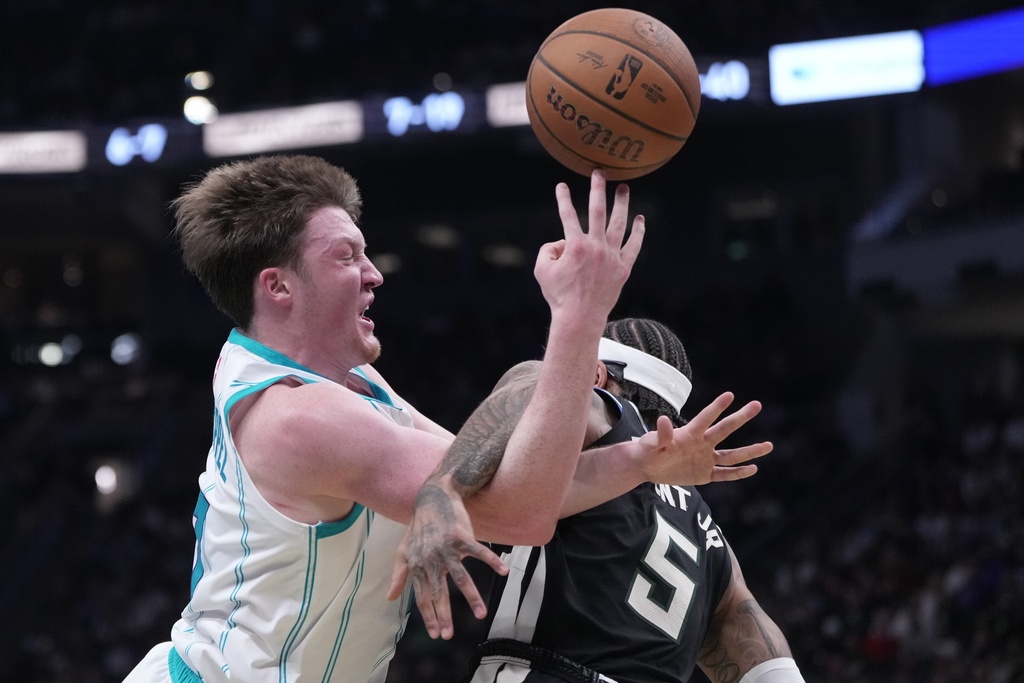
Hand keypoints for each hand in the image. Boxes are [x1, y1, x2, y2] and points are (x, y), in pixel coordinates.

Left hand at [387, 483, 507, 639]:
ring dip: (472, 597)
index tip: (436, 634)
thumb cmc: (419, 526)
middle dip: (444, 615)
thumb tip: (390, 598)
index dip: (428, 616)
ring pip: (461, 577)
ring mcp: (447, 548)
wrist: (433, 497)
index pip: (422, 596)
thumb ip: (399, 575)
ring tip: (482, 614)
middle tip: (449, 635)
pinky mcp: (461, 536)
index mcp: (418, 566)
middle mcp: (431, 559)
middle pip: (439, 592)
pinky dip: (492, 561)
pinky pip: (479, 552)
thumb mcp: (403, 550)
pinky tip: (504, 571)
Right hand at [534, 170, 644, 324]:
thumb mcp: (542, 270)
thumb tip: (562, 241)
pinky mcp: (623, 268)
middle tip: (599, 173)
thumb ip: (548, 249)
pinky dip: (638, 232)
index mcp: (575, 245)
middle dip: (597, 189)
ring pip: (619, 224)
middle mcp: (596, 247)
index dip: (563, 199)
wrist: (580, 318)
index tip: (561, 186)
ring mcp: (612, 256)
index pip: (568, 215)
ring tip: (624, 188)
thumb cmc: (558, 295)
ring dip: (621, 204)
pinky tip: (640, 219)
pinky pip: (634, 246)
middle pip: (598, 211)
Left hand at [634, 392, 771, 484]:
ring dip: (750, 451)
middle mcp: (702, 443)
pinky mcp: (705, 474)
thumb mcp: (650, 444)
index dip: (716, 407)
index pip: (705, 419)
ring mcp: (705, 458)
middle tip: (757, 405)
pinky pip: (724, 474)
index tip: (730, 395)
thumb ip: (660, 435)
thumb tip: (663, 420)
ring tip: (769, 445)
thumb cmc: (647, 450)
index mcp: (689, 434)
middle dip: (740, 417)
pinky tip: (753, 469)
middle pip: (724, 429)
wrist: (646, 466)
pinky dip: (738, 473)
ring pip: (732, 455)